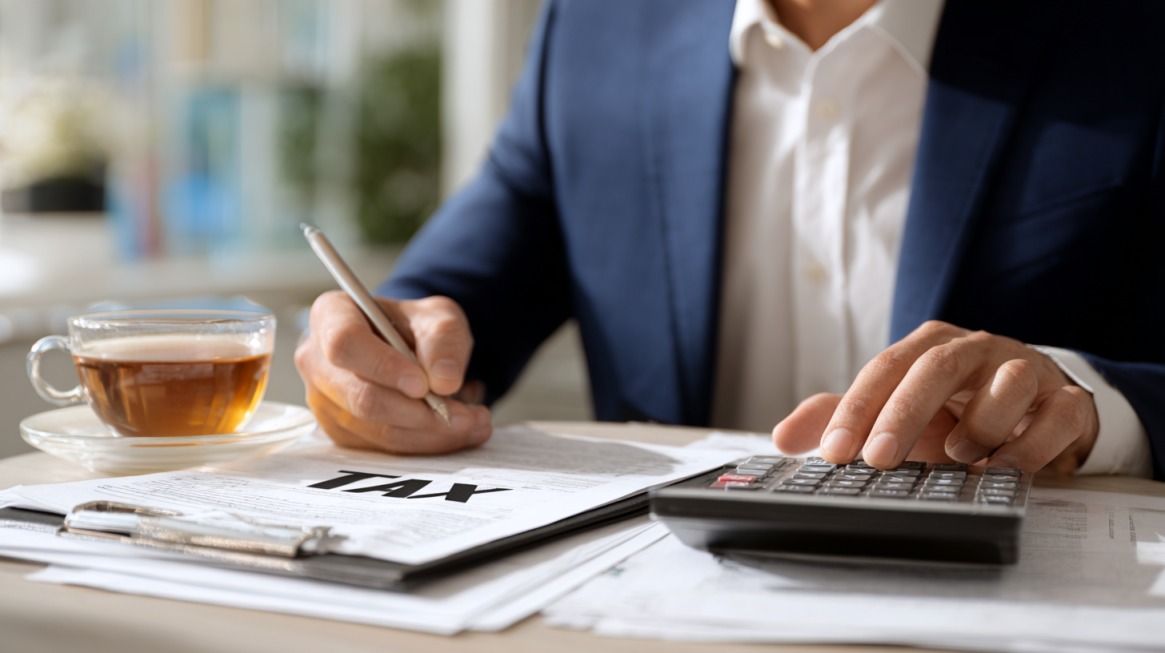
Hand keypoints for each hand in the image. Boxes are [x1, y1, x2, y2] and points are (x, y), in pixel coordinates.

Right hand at [295, 290, 492, 453]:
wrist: (408, 349)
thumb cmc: (414, 327)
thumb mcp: (438, 317)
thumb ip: (444, 340)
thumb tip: (444, 381)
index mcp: (331, 315)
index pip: (346, 344)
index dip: (384, 367)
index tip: (424, 385)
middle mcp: (317, 360)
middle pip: (361, 397)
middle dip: (420, 413)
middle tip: (467, 415)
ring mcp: (325, 401)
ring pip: (376, 430)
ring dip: (431, 434)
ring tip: (473, 422)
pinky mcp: (341, 432)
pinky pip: (383, 448)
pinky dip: (425, 444)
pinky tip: (456, 431)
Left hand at [771, 321, 1098, 474]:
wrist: (1036, 411)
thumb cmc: (957, 409)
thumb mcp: (896, 413)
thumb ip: (840, 419)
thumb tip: (782, 436)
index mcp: (930, 347)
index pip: (884, 368)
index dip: (857, 408)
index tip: (833, 451)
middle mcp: (977, 350)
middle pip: (936, 367)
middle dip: (902, 413)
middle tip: (877, 458)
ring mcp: (1026, 371)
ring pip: (1006, 381)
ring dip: (978, 423)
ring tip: (957, 457)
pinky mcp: (1068, 401)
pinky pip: (1057, 416)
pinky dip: (1030, 445)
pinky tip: (1005, 468)